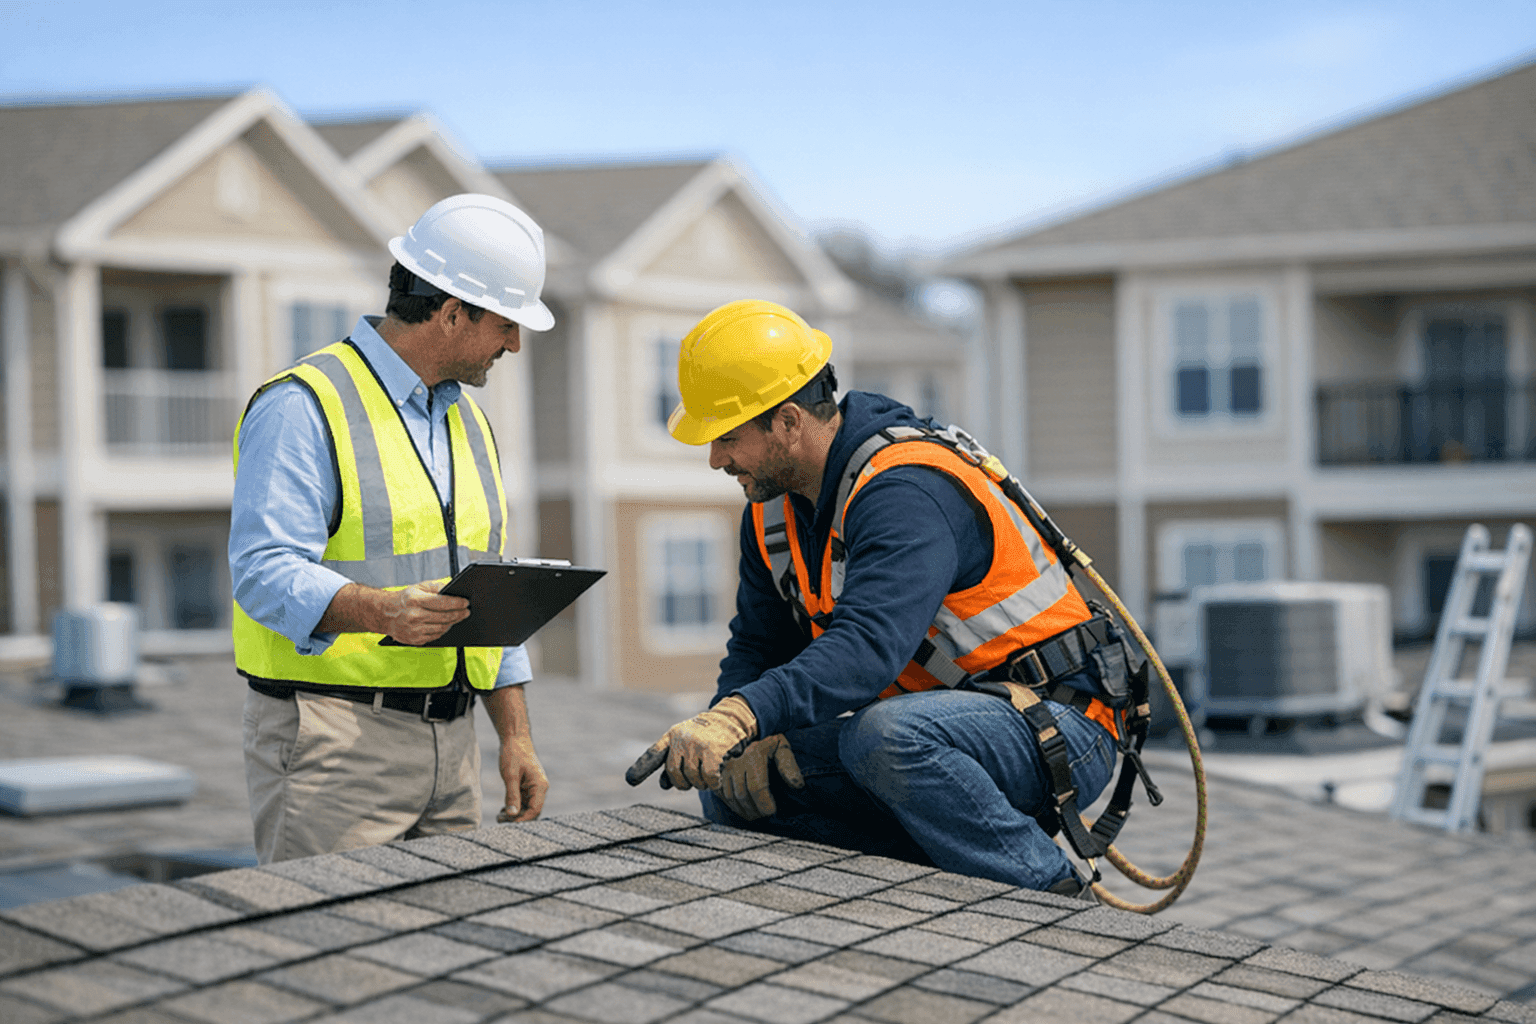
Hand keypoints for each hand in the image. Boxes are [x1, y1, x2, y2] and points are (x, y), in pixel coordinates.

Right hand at [378, 580, 469, 645]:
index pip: (442, 602)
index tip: (466, 602)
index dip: (456, 603)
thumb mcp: (419, 587)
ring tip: (458, 617)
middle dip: (459, 614)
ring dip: (452, 623)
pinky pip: (435, 636)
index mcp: (415, 600)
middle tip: (466, 611)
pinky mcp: (415, 640)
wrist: (385, 614)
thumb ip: (436, 587)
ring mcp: (414, 630)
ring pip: (442, 628)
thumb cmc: (404, 600)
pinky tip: (446, 624)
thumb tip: (452, 589)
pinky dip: (443, 630)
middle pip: (444, 617)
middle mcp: (414, 616)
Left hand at [484, 685, 546, 823]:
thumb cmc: (513, 754)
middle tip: (499, 819)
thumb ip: (512, 796)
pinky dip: (514, 807)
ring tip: (499, 815)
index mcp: (540, 785)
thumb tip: (512, 814)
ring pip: (527, 808)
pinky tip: (503, 809)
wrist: (514, 738)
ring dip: (514, 814)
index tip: (507, 822)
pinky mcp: (527, 787)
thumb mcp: (510, 776)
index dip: (522, 819)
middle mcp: (540, 788)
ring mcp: (534, 788)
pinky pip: (523, 802)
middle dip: (517, 818)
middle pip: (532, 811)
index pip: (535, 810)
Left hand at [626, 695, 756, 790]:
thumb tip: (663, 785)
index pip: (654, 754)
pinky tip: (716, 778)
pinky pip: (708, 778)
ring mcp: (697, 744)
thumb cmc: (706, 735)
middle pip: (674, 773)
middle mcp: (681, 738)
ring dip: (700, 783)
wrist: (731, 719)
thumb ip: (673, 762)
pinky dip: (712, 783)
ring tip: (706, 776)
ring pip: (691, 778)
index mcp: (672, 736)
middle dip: (683, 782)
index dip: (641, 768)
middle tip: (692, 782)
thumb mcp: (686, 744)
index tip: (630, 780)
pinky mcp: (713, 751)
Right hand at [717, 734, 802, 819]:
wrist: (743, 734)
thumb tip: (797, 784)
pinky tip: (744, 809)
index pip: (757, 787)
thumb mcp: (781, 747)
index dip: (765, 804)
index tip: (772, 811)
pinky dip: (733, 806)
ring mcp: (723, 769)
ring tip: (756, 814)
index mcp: (754, 754)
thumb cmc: (766, 744)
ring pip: (731, 798)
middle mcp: (735, 761)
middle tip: (765, 814)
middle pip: (743, 796)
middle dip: (756, 810)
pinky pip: (722, 796)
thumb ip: (789, 764)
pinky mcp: (715, 775)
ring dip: (744, 811)